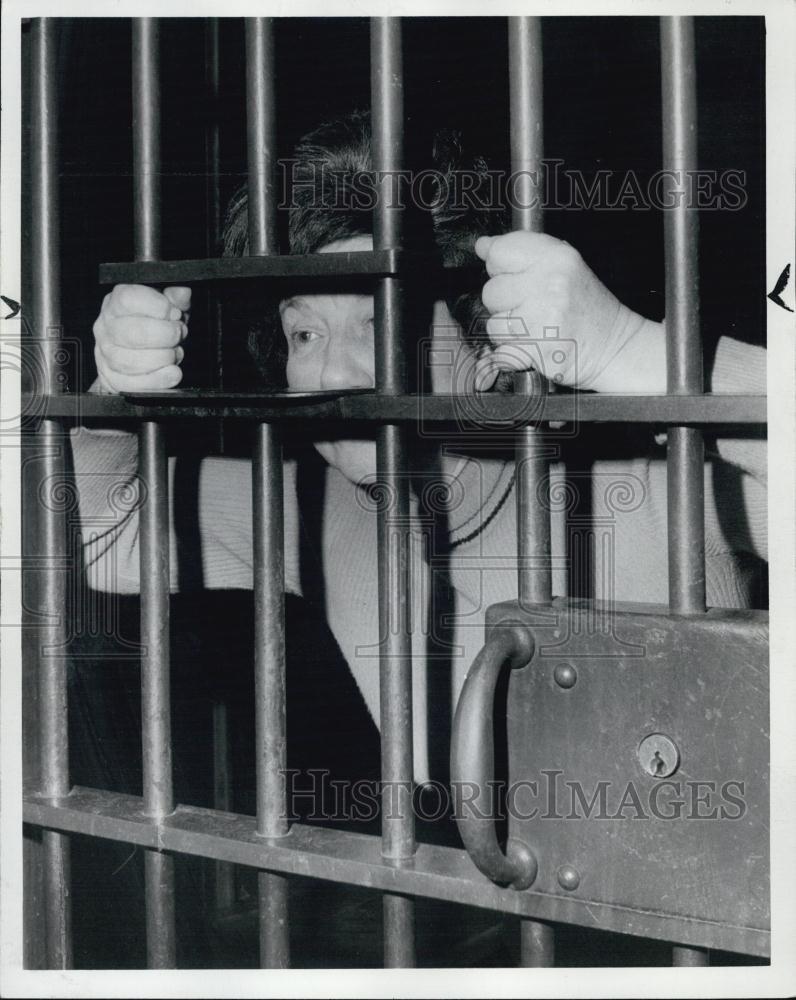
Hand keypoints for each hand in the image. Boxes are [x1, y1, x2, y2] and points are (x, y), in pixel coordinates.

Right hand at [92, 284, 190, 392]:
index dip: (158, 307)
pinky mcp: (112, 378)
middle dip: (165, 336)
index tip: (174, 313)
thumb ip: (176, 297)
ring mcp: (105, 353)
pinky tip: (172, 373)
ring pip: (131, 361)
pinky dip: (157, 380)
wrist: (138, 352)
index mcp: (116, 302)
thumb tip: (182, 293)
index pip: (128, 300)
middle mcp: (106, 326)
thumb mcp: (168, 305)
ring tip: (174, 353)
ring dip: (162, 359)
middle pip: (133, 333)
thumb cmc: (153, 324)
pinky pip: (131, 384)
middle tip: (178, 335)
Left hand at [473, 232, 663, 393]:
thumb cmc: (587, 308)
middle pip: (491, 291)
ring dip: (509, 330)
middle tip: (532, 306)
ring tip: (535, 326)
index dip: (499, 266)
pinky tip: (536, 343)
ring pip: (494, 323)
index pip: (500, 252)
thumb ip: (522, 253)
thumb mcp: (564, 266)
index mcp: (557, 257)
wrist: (615, 345)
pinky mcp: (537, 348)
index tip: (509, 273)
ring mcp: (543, 317)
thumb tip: (484, 246)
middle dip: (505, 302)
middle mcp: (550, 283)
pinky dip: (514, 350)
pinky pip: (503, 348)